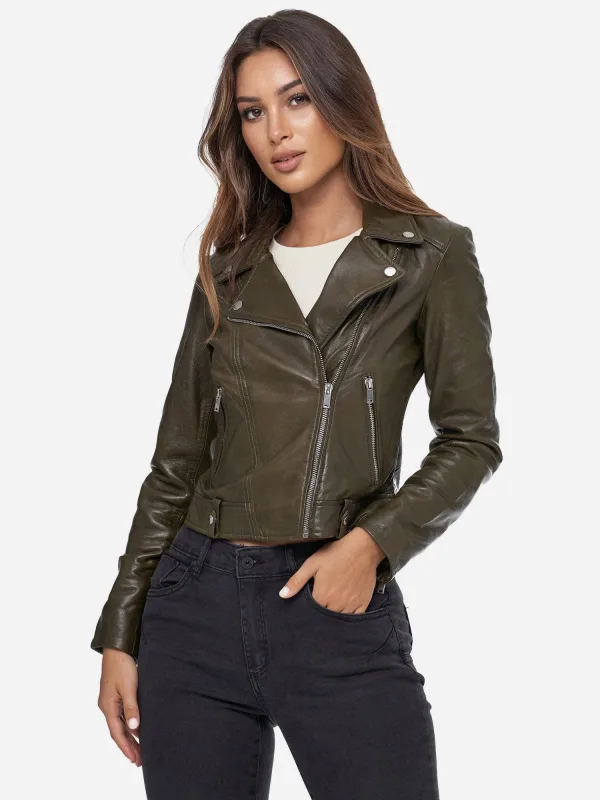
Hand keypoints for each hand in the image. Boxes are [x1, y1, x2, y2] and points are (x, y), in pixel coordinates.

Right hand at [97, 648, 141, 765]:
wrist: (117, 648)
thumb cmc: (122, 666)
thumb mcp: (129, 687)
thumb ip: (131, 708)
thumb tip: (134, 728)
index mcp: (108, 707)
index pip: (117, 733)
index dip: (126, 747)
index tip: (134, 759)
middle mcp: (107, 706)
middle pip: (118, 732)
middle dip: (128, 746)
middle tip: (139, 760)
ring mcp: (110, 701)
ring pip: (120, 724)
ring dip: (129, 737)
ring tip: (139, 750)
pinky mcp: (115, 695)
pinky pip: (121, 716)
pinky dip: (128, 725)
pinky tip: (136, 729)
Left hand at [279, 526, 385, 612]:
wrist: (362, 548)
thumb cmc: (336, 554)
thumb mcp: (312, 564)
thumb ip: (297, 581)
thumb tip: (282, 595)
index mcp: (322, 596)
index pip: (312, 610)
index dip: (310, 607)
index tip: (310, 601)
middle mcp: (336, 604)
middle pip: (325, 616)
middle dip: (322, 611)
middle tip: (322, 601)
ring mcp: (351, 605)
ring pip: (339, 618)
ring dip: (334, 615)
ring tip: (332, 605)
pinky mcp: (363, 603)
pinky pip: (355, 617)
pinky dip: (349, 616)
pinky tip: (346, 610)